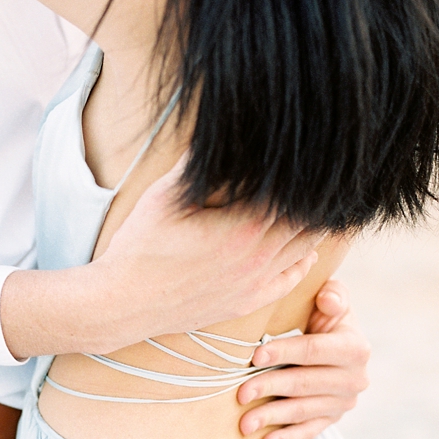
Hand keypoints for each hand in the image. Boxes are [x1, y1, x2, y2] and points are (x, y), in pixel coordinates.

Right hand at [1, 157, 322, 358]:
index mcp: (244, 226)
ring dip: (312, 227)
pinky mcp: (247, 302)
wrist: (123, 303)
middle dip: (315, 199)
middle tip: (316, 179)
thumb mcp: (164, 196)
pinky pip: (291, 280)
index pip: (297, 196)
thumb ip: (199, 165)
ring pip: (305, 250)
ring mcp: (256, 284)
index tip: (305, 158)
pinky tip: (301, 247)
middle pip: (309, 222)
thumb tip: (222, 135)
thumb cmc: (140, 248)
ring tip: (312, 205)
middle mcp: (259, 257)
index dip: (306, 177)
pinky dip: (304, 260)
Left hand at [237, 279, 369, 438]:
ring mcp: (343, 402)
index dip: (284, 352)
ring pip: (304, 411)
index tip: (255, 357)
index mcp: (354, 347)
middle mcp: (355, 378)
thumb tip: (327, 299)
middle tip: (240, 393)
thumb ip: (334, 295)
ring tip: (244, 424)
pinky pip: (310, 432)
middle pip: (305, 384)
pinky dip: (288, 438)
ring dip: (272, 418)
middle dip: (270, 388)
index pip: (314, 350)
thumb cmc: (324, 315)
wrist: (334, 343)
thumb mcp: (333, 300)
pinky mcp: (332, 419)